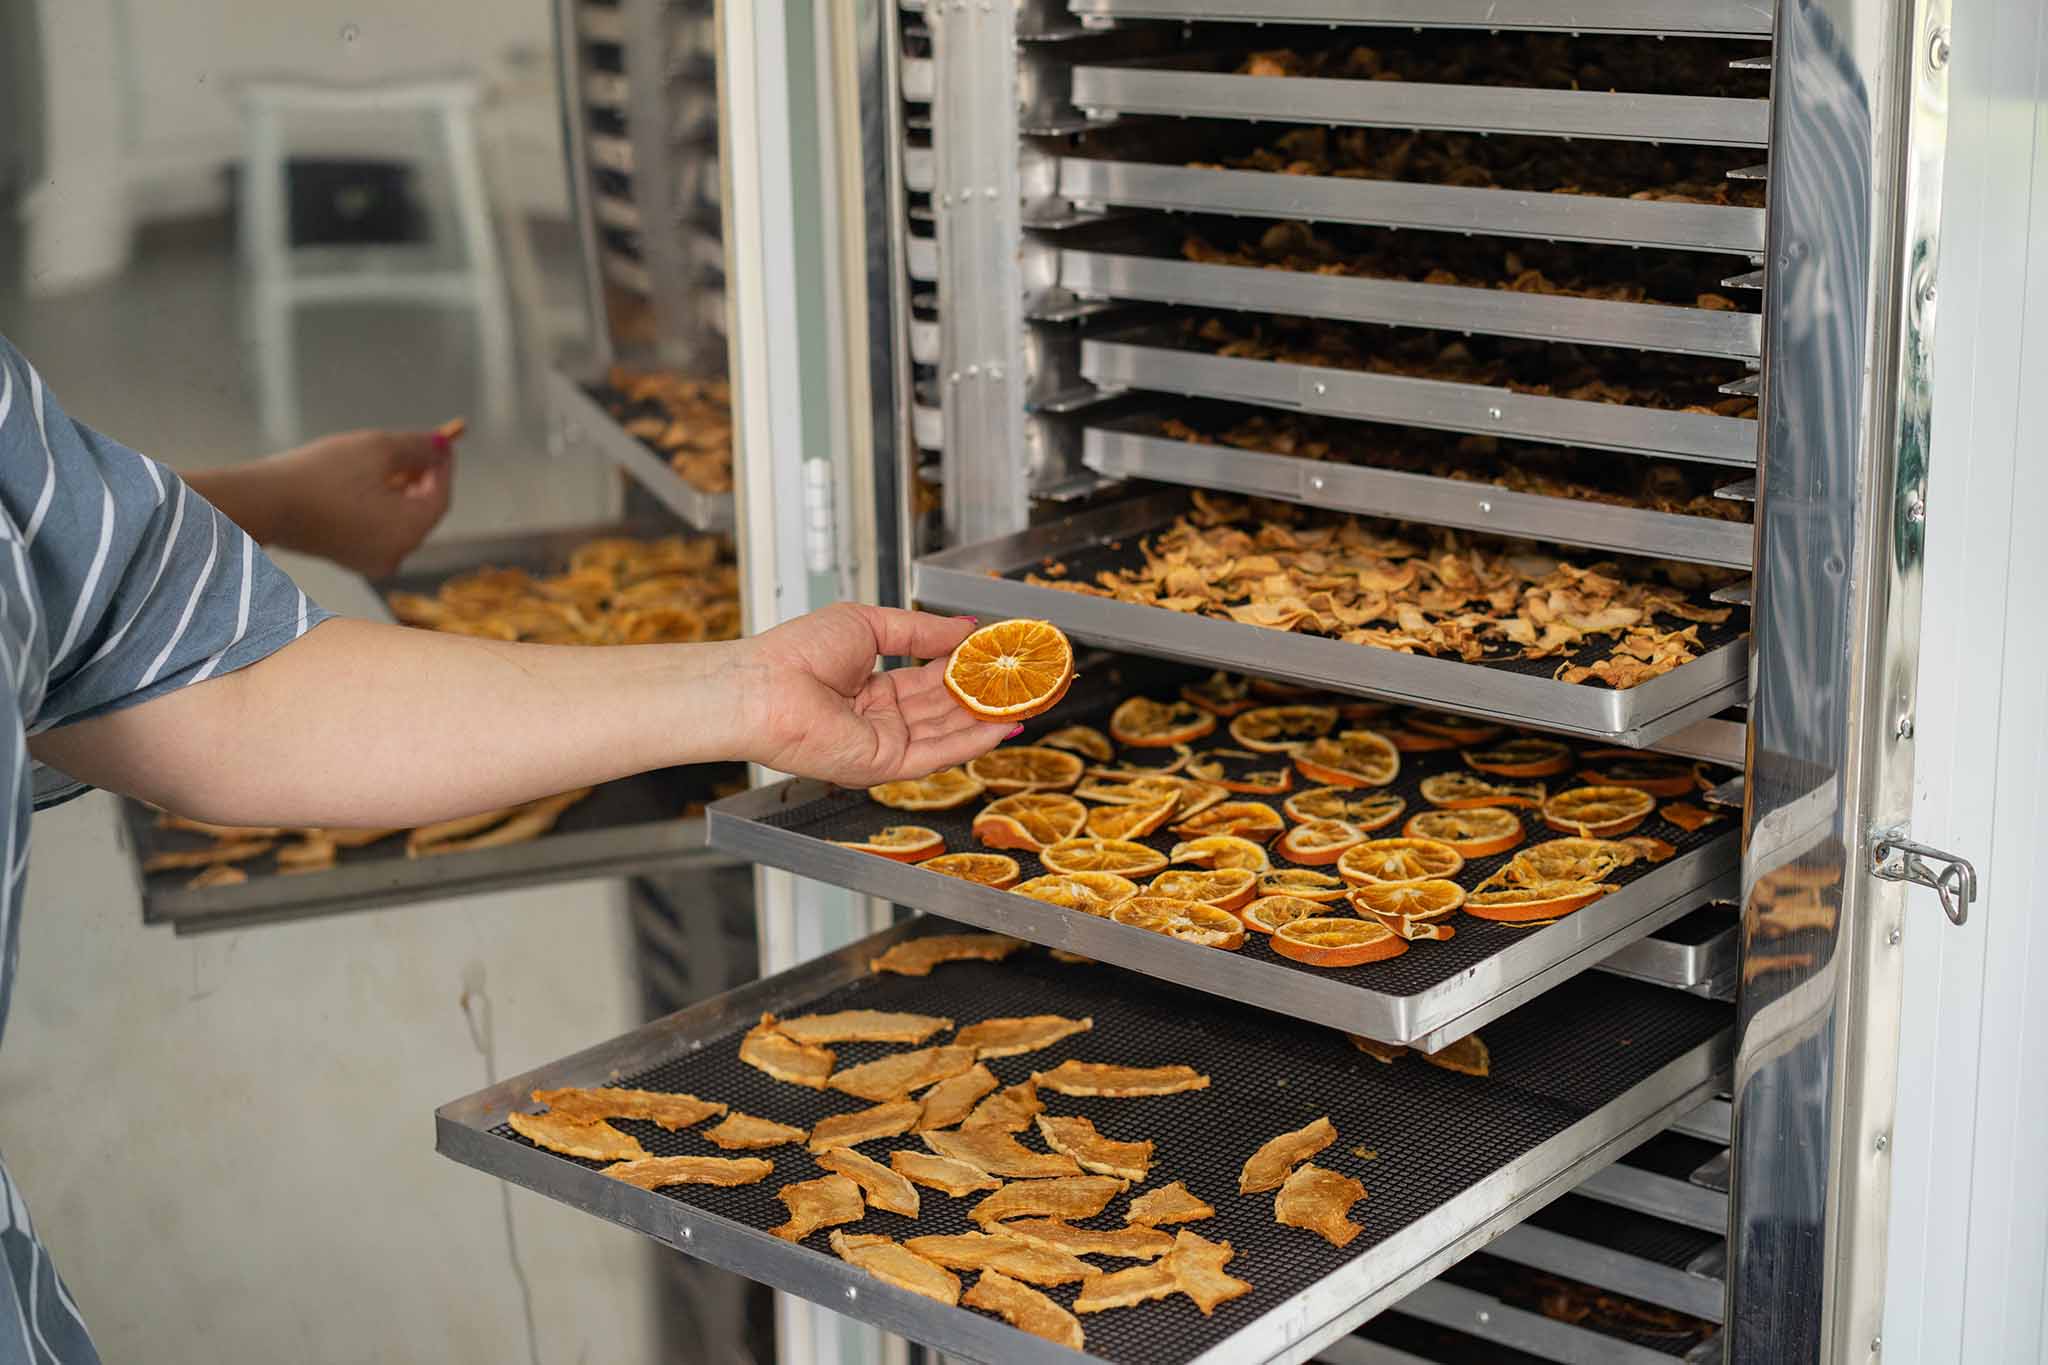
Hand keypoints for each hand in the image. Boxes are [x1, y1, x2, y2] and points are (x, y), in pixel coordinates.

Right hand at [264, 426, 457, 576]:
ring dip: (399, 488)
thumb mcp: (377, 449)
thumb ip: (417, 447)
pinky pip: (375, 528)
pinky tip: (367, 479)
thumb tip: (439, 445)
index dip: (443, 467)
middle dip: (422, 477)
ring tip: (390, 458)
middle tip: (419, 446)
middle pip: (420, 511)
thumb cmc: (321, 474)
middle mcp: (394, 555)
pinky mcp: (346, 557)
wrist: (262, 503)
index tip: (442, 441)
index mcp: (407, 533)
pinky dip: (378, 504)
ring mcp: (369, 561)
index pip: (439, 498)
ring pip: (398, 519)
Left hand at [736, 603, 1013, 786]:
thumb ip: (920, 630)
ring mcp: (883, 743)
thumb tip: (963, 627)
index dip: (967, 669)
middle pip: (946, 708)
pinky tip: (1002, 725)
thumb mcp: (869, 625)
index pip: (931, 680)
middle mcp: (880, 719)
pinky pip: (937, 754)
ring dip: (989, 719)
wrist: (763, 686)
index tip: (999, 658)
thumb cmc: (796, 653)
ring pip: (948, 733)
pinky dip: (972, 740)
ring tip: (1027, 702)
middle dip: (987, 696)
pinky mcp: (883, 764)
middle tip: (1025, 682)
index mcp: (871, 687)